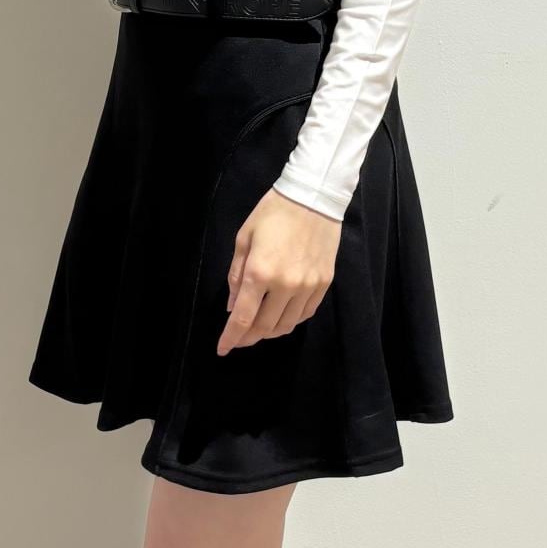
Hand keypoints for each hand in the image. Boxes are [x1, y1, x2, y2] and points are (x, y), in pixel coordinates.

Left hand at [218, 188, 342, 354]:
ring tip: (258, 330)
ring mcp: (308, 286)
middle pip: (264, 327)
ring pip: (286, 324)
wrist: (314, 197)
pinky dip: (290, 321)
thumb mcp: (244, 239)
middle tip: (238, 340)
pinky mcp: (324, 284)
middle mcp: (285, 285)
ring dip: (269, 332)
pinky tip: (281, 317)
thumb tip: (233, 306)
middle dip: (248, 338)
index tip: (222, 350)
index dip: (231, 338)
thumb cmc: (273, 213)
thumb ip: (236, 275)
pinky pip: (305, 314)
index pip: (243, 318)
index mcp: (260, 272)